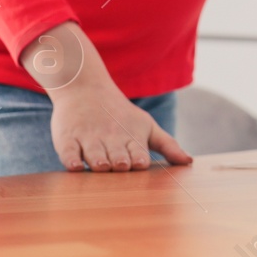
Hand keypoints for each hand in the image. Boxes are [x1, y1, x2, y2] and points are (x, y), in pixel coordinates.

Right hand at [22, 21, 190, 170]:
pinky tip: (74, 166)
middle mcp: (111, 140)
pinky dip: (71, 159)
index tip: (140, 164)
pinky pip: (68, 151)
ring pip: (94, 154)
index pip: (137, 153)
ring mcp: (88, 139)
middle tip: (121, 166)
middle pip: (116, 156)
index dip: (138, 160)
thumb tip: (189, 162)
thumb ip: (168, 145)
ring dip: (99, 161)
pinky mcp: (67, 138)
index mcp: (131, 139)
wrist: (86, 89)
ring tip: (101, 165)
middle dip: (119, 161)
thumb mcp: (147, 126)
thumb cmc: (121, 115)